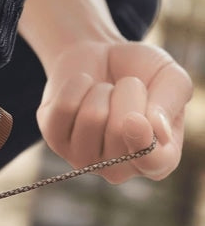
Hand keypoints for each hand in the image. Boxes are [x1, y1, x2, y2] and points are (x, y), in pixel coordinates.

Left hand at [36, 39, 191, 182]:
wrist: (102, 56)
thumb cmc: (141, 72)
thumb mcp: (170, 77)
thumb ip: (170, 102)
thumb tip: (155, 130)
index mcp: (158, 159)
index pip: (153, 163)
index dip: (142, 140)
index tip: (135, 118)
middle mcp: (120, 169)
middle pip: (118, 130)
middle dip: (126, 93)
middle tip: (126, 88)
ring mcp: (83, 159)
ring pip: (91, 117)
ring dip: (101, 90)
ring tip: (104, 91)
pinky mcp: (54, 141)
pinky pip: (64, 108)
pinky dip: (77, 86)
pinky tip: (83, 90)